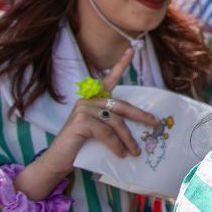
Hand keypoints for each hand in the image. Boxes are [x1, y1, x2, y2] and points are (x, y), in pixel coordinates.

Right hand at [14, 48, 158, 198]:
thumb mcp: (99, 133)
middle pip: (120, 105)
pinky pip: (106, 132)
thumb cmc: (80, 148)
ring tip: (135, 152)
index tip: (132, 49)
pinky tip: (120, 154)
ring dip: (128, 139)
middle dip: (140, 115)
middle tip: (154, 123)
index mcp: (93, 100)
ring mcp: (83, 109)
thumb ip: (112, 125)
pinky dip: (116, 144)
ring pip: (115, 121)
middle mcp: (87, 101)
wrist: (56, 162)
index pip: (109, 80)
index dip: (121, 64)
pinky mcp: (80, 121)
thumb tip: (138, 128)